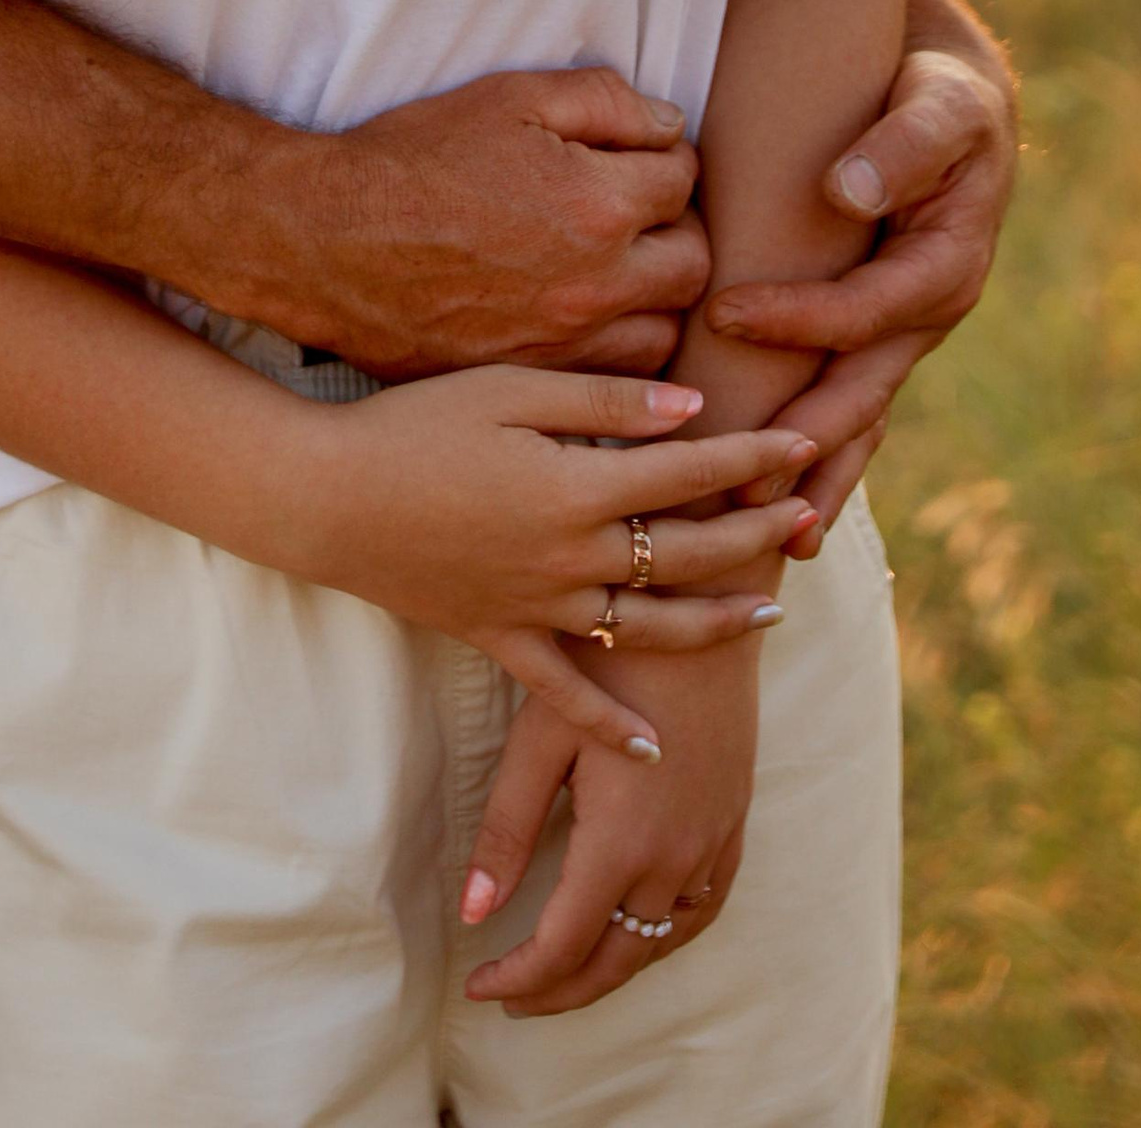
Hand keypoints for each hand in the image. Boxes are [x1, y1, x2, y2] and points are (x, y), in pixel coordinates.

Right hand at [262, 67, 712, 377]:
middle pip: (693, 262)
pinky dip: (619, 349)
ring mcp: (565, 343)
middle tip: (638, 212)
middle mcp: (594, 285)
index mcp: (597, 205)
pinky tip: (589, 318)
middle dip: (676, 228)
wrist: (329, 241)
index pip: (682, 178)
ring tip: (620, 268)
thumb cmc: (414, 159)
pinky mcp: (532, 380)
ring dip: (657, 297)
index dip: (662, 157)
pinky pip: (615, 380)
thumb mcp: (510, 96)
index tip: (633, 157)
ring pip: (666, 332)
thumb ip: (605, 102)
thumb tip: (670, 128)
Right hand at [276, 367, 814, 759]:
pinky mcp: (499, 638)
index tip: (807, 446)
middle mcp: (570, 558)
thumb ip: (604, 402)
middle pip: (685, 553)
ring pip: (648, 628)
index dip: (753, 460)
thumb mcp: (509, 390)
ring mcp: (537, 607)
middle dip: (757, 534)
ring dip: (715, 622)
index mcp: (576, 488)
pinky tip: (651, 748)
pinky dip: (610, 724)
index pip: (690, 474)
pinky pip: (566, 693)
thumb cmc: (415, 425)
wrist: (327, 497)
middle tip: (813, 519)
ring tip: (771, 614)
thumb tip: (691, 411)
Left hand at [460, 639, 761, 1015]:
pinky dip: (666, 935)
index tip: (476, 985)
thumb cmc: (608, 656)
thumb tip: (471, 914)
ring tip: (566, 971)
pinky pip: (703, 907)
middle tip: (512, 996)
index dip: (517, 977)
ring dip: (614, 967)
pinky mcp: (735, 818)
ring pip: (664, 941)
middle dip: (561, 990)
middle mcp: (675, 858)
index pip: (563, 947)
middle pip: (616, 959)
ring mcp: (713, 841)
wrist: (700, 604)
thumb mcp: (543, 735)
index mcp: (621, 844)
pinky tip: (640, 925)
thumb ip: (508, 828)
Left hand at [703, 25, 1016, 528]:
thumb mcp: (943, 106)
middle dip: (803, 443)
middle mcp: (926, 315)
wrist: (954, 100)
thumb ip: (904, 146)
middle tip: (739, 486)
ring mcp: (903, 334)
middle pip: (861, 391)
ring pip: (857, 417)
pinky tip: (783, 509)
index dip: (798, 318)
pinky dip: (820, 455)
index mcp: (946, 267)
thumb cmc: (943, 95)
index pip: (862, 309)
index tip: (726, 314)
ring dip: (814, 474)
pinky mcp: (877, 335)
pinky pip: (848, 404)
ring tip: (762, 532)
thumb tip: (847, 190)